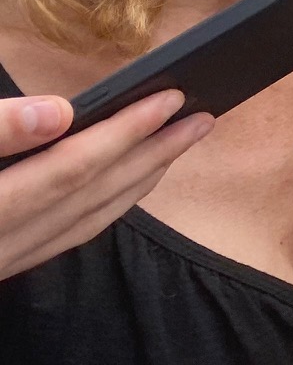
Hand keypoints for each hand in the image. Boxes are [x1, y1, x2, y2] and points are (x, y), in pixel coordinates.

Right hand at [0, 91, 212, 280]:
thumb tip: (58, 114)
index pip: (74, 168)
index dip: (126, 132)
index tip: (172, 99)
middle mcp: (4, 247)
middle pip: (94, 196)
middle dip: (152, 154)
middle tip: (201, 120)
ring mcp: (3, 261)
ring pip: (87, 223)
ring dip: (139, 181)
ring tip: (178, 144)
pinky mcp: (0, 264)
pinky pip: (68, 237)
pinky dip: (107, 206)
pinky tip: (125, 185)